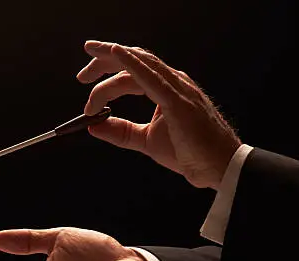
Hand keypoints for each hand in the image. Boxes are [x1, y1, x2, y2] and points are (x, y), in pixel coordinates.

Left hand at [77, 40, 241, 189]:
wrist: (216, 168)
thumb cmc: (189, 152)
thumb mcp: (145, 140)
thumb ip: (120, 131)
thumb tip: (92, 126)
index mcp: (167, 88)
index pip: (133, 70)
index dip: (107, 70)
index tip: (85, 80)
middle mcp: (173, 82)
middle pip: (134, 60)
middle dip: (104, 61)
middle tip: (82, 75)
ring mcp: (177, 89)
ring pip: (139, 65)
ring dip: (111, 60)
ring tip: (89, 65)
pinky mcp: (178, 102)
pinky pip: (151, 78)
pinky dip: (132, 64)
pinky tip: (117, 54)